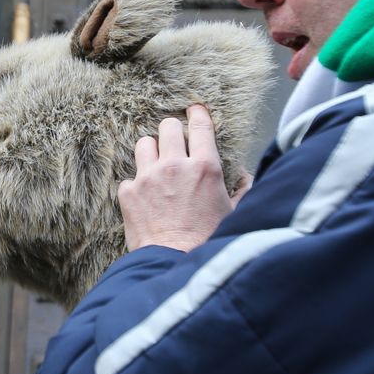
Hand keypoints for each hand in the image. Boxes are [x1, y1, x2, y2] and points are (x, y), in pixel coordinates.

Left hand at [118, 105, 246, 251]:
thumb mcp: (234, 213)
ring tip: (157, 169)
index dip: (197, 114)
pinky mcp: (129, 192)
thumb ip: (242, 189)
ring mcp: (149, 177)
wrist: (175, 263)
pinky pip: (129, 178)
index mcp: (205, 168)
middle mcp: (175, 166)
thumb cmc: (208, 241)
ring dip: (151, 153)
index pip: (200, 125)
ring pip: (144, 144)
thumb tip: (245, 177)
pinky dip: (136, 187)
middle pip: (167, 126)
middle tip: (174, 147)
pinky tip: (145, 201)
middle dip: (171, 133)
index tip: (194, 111)